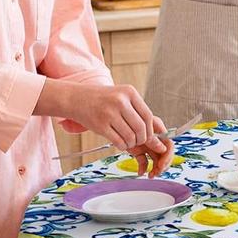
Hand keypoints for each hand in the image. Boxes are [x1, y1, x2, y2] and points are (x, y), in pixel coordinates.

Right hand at [37, 80, 168, 153]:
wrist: (76, 98)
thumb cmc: (103, 99)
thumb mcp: (122, 97)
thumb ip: (138, 111)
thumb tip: (160, 130)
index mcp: (129, 92)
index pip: (148, 116)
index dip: (150, 130)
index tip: (148, 135)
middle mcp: (120, 101)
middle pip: (140, 128)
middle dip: (142, 139)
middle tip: (138, 141)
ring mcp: (109, 113)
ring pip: (130, 136)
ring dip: (132, 143)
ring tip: (128, 141)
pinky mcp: (100, 125)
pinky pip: (118, 141)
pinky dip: (122, 146)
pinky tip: (120, 143)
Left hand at [126, 114, 175, 176]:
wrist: (114, 122)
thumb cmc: (127, 120)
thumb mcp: (143, 129)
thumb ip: (153, 138)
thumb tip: (163, 150)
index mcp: (158, 131)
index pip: (169, 145)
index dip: (167, 156)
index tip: (161, 165)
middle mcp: (155, 139)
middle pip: (164, 154)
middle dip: (163, 165)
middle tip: (157, 172)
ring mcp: (147, 146)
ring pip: (156, 160)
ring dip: (155, 169)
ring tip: (151, 175)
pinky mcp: (139, 151)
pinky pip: (144, 162)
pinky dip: (143, 168)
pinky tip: (140, 173)